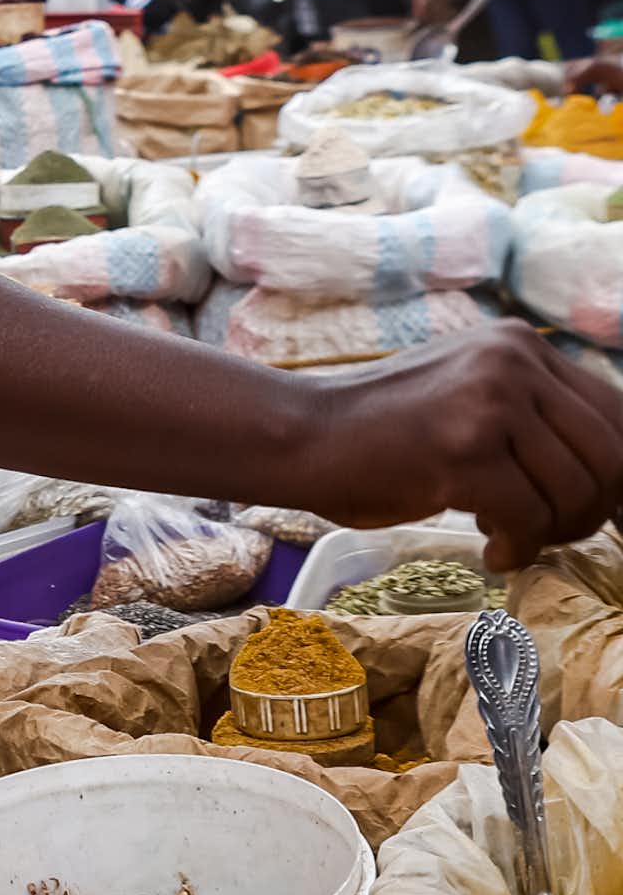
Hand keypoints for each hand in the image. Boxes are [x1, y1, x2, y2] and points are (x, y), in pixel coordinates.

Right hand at [281, 325, 622, 567]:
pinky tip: (491, 551)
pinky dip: (518, 549)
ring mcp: (487, 402)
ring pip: (576, 493)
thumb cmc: (383, 431)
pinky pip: (529, 520)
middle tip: (548, 532)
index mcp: (518, 344)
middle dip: (590, 512)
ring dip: (551, 533)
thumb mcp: (468, 396)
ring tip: (509, 537)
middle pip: (609, 457)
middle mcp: (511, 360)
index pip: (615, 416)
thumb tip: (611, 476)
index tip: (584, 509)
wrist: (303, 435)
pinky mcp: (462, 450)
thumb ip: (531, 413)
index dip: (613, 476)